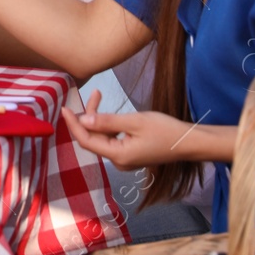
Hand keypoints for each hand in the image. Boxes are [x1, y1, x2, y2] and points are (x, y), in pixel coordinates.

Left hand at [61, 91, 193, 170]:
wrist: (190, 142)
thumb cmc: (165, 130)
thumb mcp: (135, 121)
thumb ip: (107, 121)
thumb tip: (83, 120)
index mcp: (118, 155)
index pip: (86, 140)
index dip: (73, 125)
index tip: (64, 108)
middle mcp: (118, 162)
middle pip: (93, 138)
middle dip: (88, 115)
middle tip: (95, 93)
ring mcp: (124, 160)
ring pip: (102, 137)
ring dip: (98, 118)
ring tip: (100, 96)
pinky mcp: (130, 154)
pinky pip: (111, 139)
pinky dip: (107, 125)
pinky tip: (110, 113)